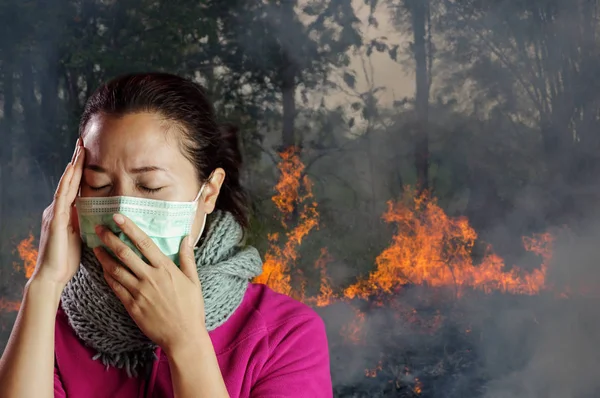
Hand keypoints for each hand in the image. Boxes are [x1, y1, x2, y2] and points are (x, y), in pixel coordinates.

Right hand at [32, 139, 84, 287]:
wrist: (52, 276)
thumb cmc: (67, 258)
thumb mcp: (80, 234)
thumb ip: (86, 221)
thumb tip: (101, 211)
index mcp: (65, 212)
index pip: (74, 186)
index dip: (80, 169)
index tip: (88, 152)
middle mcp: (57, 209)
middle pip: (68, 180)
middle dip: (76, 161)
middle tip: (83, 141)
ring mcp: (54, 214)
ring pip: (65, 185)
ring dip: (73, 167)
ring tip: (79, 150)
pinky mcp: (55, 221)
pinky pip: (62, 198)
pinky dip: (67, 183)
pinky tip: (72, 172)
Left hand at [93, 214, 205, 350]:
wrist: (183, 336)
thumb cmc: (191, 308)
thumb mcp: (193, 280)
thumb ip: (187, 258)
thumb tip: (186, 238)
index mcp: (166, 268)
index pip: (144, 243)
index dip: (130, 228)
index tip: (118, 217)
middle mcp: (150, 277)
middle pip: (125, 253)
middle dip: (110, 238)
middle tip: (99, 228)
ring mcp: (139, 292)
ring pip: (116, 270)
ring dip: (104, 257)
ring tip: (95, 247)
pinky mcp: (132, 306)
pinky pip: (115, 288)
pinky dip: (107, 276)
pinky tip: (102, 269)